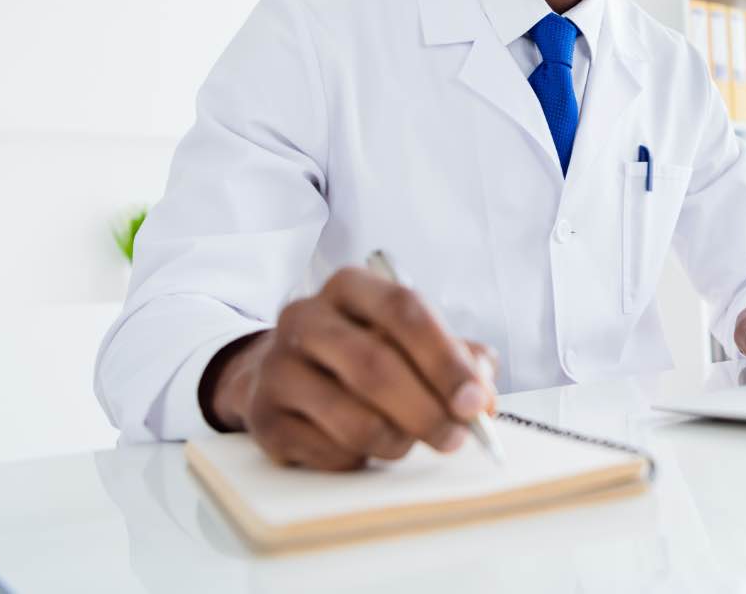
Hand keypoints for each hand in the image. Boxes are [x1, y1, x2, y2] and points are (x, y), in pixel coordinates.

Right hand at [200, 266, 496, 470]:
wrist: (283, 373)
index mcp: (350, 286)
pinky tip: (363, 447)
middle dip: (426, 411)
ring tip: (408, 442)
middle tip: (457, 438)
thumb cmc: (363, 351)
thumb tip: (482, 395)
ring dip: (396, 441)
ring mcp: (277, 368)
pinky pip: (328, 451)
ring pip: (352, 418)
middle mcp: (305, 317)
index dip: (445, 359)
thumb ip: (457, 358)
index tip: (475, 401)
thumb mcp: (410, 339)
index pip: (404, 310)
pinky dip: (360, 458)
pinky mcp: (263, 418)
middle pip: (375, 366)